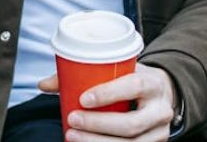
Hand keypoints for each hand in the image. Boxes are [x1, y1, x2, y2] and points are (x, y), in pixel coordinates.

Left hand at [37, 63, 175, 140]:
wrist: (159, 97)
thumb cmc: (130, 80)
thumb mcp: (116, 70)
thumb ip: (81, 74)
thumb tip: (44, 85)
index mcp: (153, 83)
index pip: (134, 87)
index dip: (109, 93)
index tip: (83, 99)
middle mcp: (161, 110)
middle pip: (131, 123)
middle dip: (98, 125)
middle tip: (72, 119)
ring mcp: (160, 132)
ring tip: (72, 135)